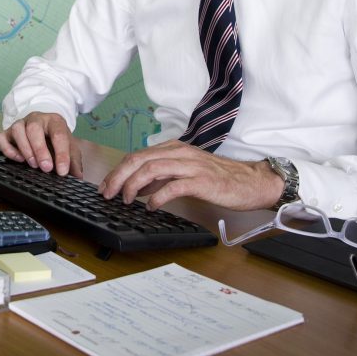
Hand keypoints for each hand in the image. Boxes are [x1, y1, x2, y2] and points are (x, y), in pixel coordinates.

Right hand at [0, 111, 82, 177]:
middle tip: (46, 168)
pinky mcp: (7, 132)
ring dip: (25, 148)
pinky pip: (1, 138)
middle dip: (40, 150)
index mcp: (54, 121)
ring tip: (33, 164)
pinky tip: (18, 159)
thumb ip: (73, 161)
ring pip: (17, 130)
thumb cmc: (55, 138)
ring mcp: (20, 124)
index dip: (61, 154)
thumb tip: (78, 176)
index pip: (59, 134)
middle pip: (34, 129)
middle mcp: (36, 119)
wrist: (44, 125)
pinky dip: (7, 149)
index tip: (62, 171)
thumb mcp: (69, 146)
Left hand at [98, 140, 282, 210]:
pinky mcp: (201, 181)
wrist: (250, 182)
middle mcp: (179, 153)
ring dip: (134, 186)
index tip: (106, 186)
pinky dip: (157, 197)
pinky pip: (173, 186)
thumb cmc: (218, 178)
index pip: (137, 155)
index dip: (117, 170)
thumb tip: (137, 187)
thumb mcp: (184, 172)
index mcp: (173, 149)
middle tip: (107, 193)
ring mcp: (190, 165)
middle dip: (118, 177)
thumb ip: (161, 177)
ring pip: (151, 169)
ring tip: (127, 200)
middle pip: (139, 160)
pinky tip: (152, 206)